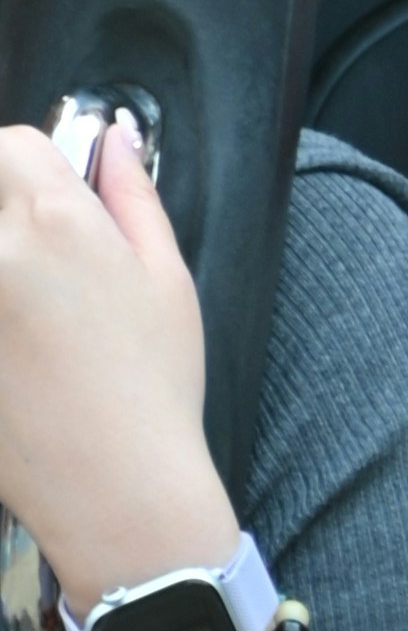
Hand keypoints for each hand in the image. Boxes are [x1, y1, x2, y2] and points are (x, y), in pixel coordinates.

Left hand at [0, 115, 232, 611]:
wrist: (115, 490)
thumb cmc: (150, 389)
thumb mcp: (167, 280)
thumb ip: (133, 197)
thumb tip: (115, 140)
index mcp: (58, 224)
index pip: (15, 143)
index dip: (33, 162)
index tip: (44, 192)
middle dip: (3, 203)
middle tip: (31, 254)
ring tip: (25, 309)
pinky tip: (14, 350)